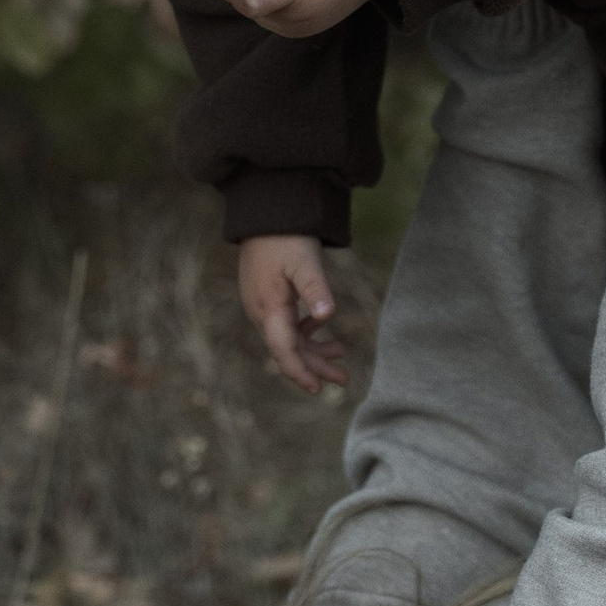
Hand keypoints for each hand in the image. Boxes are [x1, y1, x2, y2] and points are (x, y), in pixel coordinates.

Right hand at [237, 230, 349, 392]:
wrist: (265, 215)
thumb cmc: (286, 237)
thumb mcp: (305, 261)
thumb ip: (316, 290)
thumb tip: (327, 317)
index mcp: (270, 308)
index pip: (284, 350)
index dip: (300, 371)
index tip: (318, 389)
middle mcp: (262, 312)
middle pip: (288, 349)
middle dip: (315, 366)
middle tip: (343, 380)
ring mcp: (263, 305)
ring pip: (288, 338)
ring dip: (313, 350)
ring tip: (340, 354)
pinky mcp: (268, 297)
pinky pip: (286, 324)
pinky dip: (305, 331)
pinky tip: (322, 328)